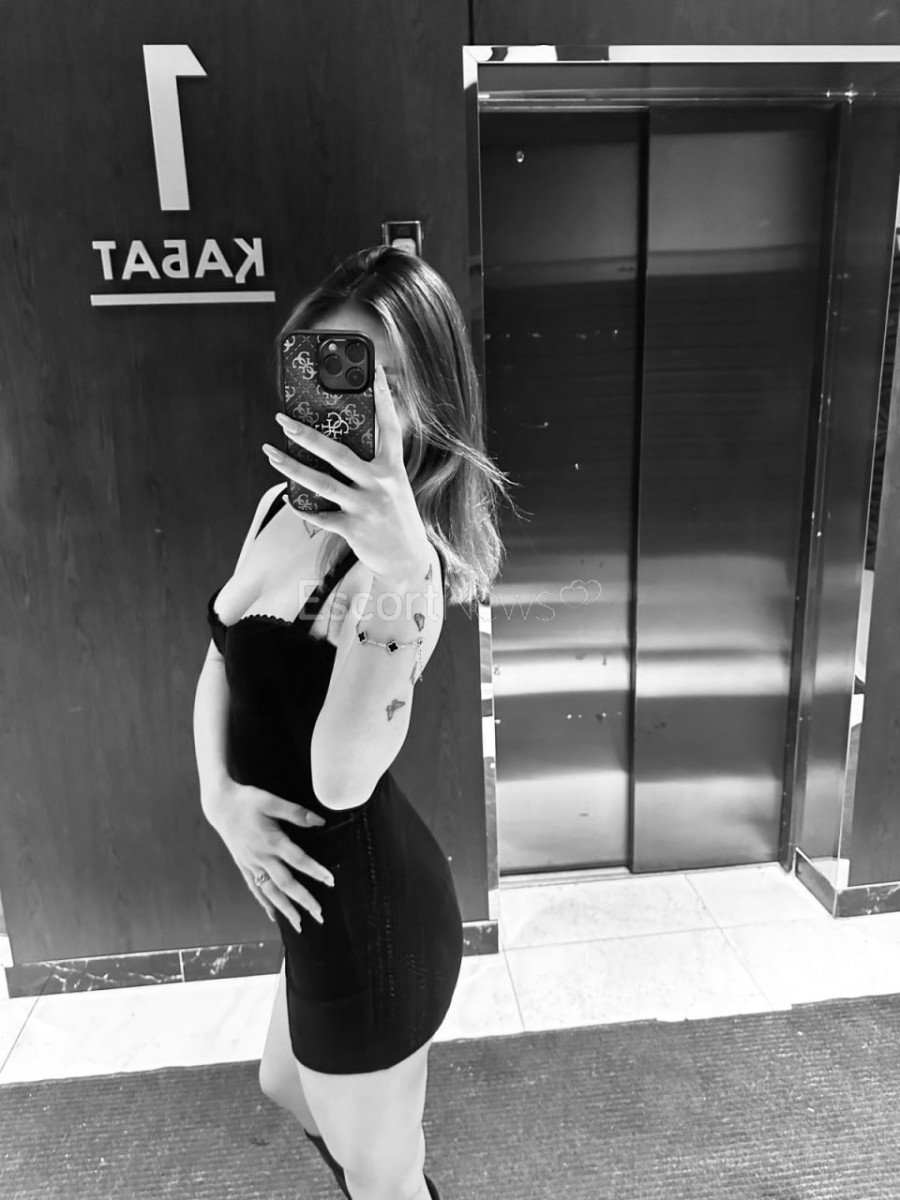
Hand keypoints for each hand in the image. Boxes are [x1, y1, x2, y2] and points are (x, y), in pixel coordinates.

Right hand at [202, 777, 334, 931]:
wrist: (219, 805)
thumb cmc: (246, 801)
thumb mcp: (272, 800)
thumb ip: (296, 812)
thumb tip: (319, 821)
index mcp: (271, 841)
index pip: (298, 860)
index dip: (315, 870)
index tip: (330, 881)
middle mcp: (261, 857)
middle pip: (285, 883)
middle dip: (303, 900)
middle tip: (320, 914)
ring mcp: (251, 864)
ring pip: (270, 892)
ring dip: (285, 909)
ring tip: (299, 924)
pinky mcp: (243, 866)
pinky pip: (255, 889)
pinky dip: (265, 903)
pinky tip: (273, 914)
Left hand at [262, 362, 430, 580]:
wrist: (407, 560)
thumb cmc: (396, 516)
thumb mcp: (394, 485)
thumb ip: (374, 464)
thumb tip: (339, 441)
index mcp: (393, 468)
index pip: (390, 426)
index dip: (384, 398)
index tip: (375, 372)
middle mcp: (380, 484)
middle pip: (339, 454)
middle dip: (307, 435)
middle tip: (283, 420)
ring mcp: (366, 507)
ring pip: (322, 483)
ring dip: (291, 467)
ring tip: (271, 453)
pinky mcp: (353, 529)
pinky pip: (320, 515)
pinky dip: (301, 507)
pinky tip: (287, 496)